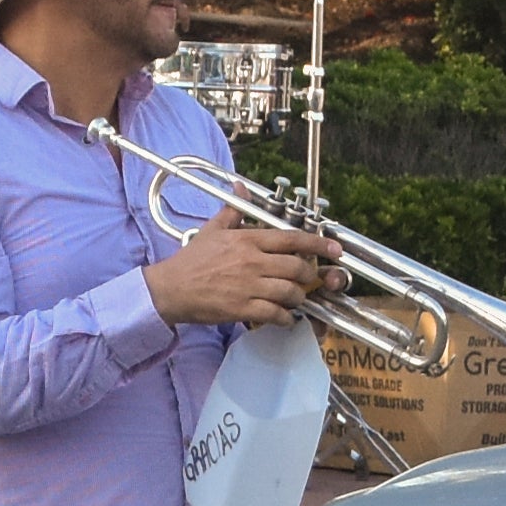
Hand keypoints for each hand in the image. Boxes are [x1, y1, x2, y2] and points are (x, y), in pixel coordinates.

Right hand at [148, 218, 339, 328]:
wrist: (171, 288)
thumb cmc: (192, 260)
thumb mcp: (213, 230)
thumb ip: (233, 210)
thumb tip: (240, 187)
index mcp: (248, 240)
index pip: (291, 239)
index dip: (318, 245)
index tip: (334, 249)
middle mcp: (253, 262)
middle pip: (297, 268)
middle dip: (309, 276)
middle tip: (308, 280)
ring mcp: (249, 286)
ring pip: (290, 292)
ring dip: (298, 298)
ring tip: (295, 299)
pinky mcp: (243, 308)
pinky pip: (276, 314)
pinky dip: (285, 318)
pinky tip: (284, 317)